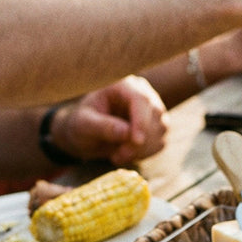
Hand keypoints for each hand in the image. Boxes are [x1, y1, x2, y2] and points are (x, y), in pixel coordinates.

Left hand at [52, 75, 167, 164]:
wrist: (87, 135)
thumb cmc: (81, 124)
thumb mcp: (83, 125)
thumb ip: (103, 126)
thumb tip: (127, 132)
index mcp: (122, 84)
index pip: (141, 99)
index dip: (142, 121)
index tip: (136, 142)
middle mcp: (142, 93)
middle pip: (154, 116)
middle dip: (138, 142)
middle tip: (116, 157)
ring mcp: (152, 109)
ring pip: (160, 131)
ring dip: (140, 150)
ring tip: (117, 155)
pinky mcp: (157, 126)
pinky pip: (160, 143)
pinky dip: (145, 154)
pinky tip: (126, 154)